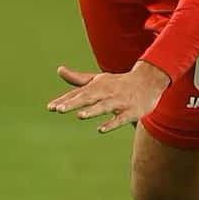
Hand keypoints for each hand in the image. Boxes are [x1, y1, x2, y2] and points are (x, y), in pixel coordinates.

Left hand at [47, 60, 171, 133]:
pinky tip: (100, 130)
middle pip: (88, 97)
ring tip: (80, 115)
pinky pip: (120, 119)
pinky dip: (111, 124)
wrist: (148, 82)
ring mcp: (119, 102)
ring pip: (104, 106)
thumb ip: (78, 78)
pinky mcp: (130, 112)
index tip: (50, 108)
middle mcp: (106, 92)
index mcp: (97, 86)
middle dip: (74, 103)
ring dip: (92, 111)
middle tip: (59, 109)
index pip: (78, 94)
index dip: (64, 100)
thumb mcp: (98, 79)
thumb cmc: (118, 83)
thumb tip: (59, 70)